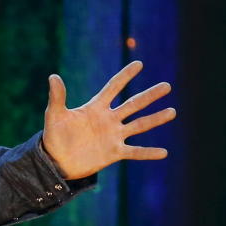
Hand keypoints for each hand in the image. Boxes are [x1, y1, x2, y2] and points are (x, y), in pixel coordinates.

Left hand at [41, 60, 174, 179]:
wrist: (56, 161)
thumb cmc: (55, 136)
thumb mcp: (55, 115)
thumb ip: (57, 97)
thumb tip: (53, 76)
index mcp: (96, 107)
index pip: (113, 88)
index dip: (125, 76)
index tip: (139, 64)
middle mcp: (108, 120)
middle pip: (133, 104)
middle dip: (149, 95)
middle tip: (167, 86)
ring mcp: (113, 136)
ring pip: (139, 125)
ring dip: (155, 119)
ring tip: (172, 111)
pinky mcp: (114, 153)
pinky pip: (135, 152)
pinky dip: (148, 153)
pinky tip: (163, 152)